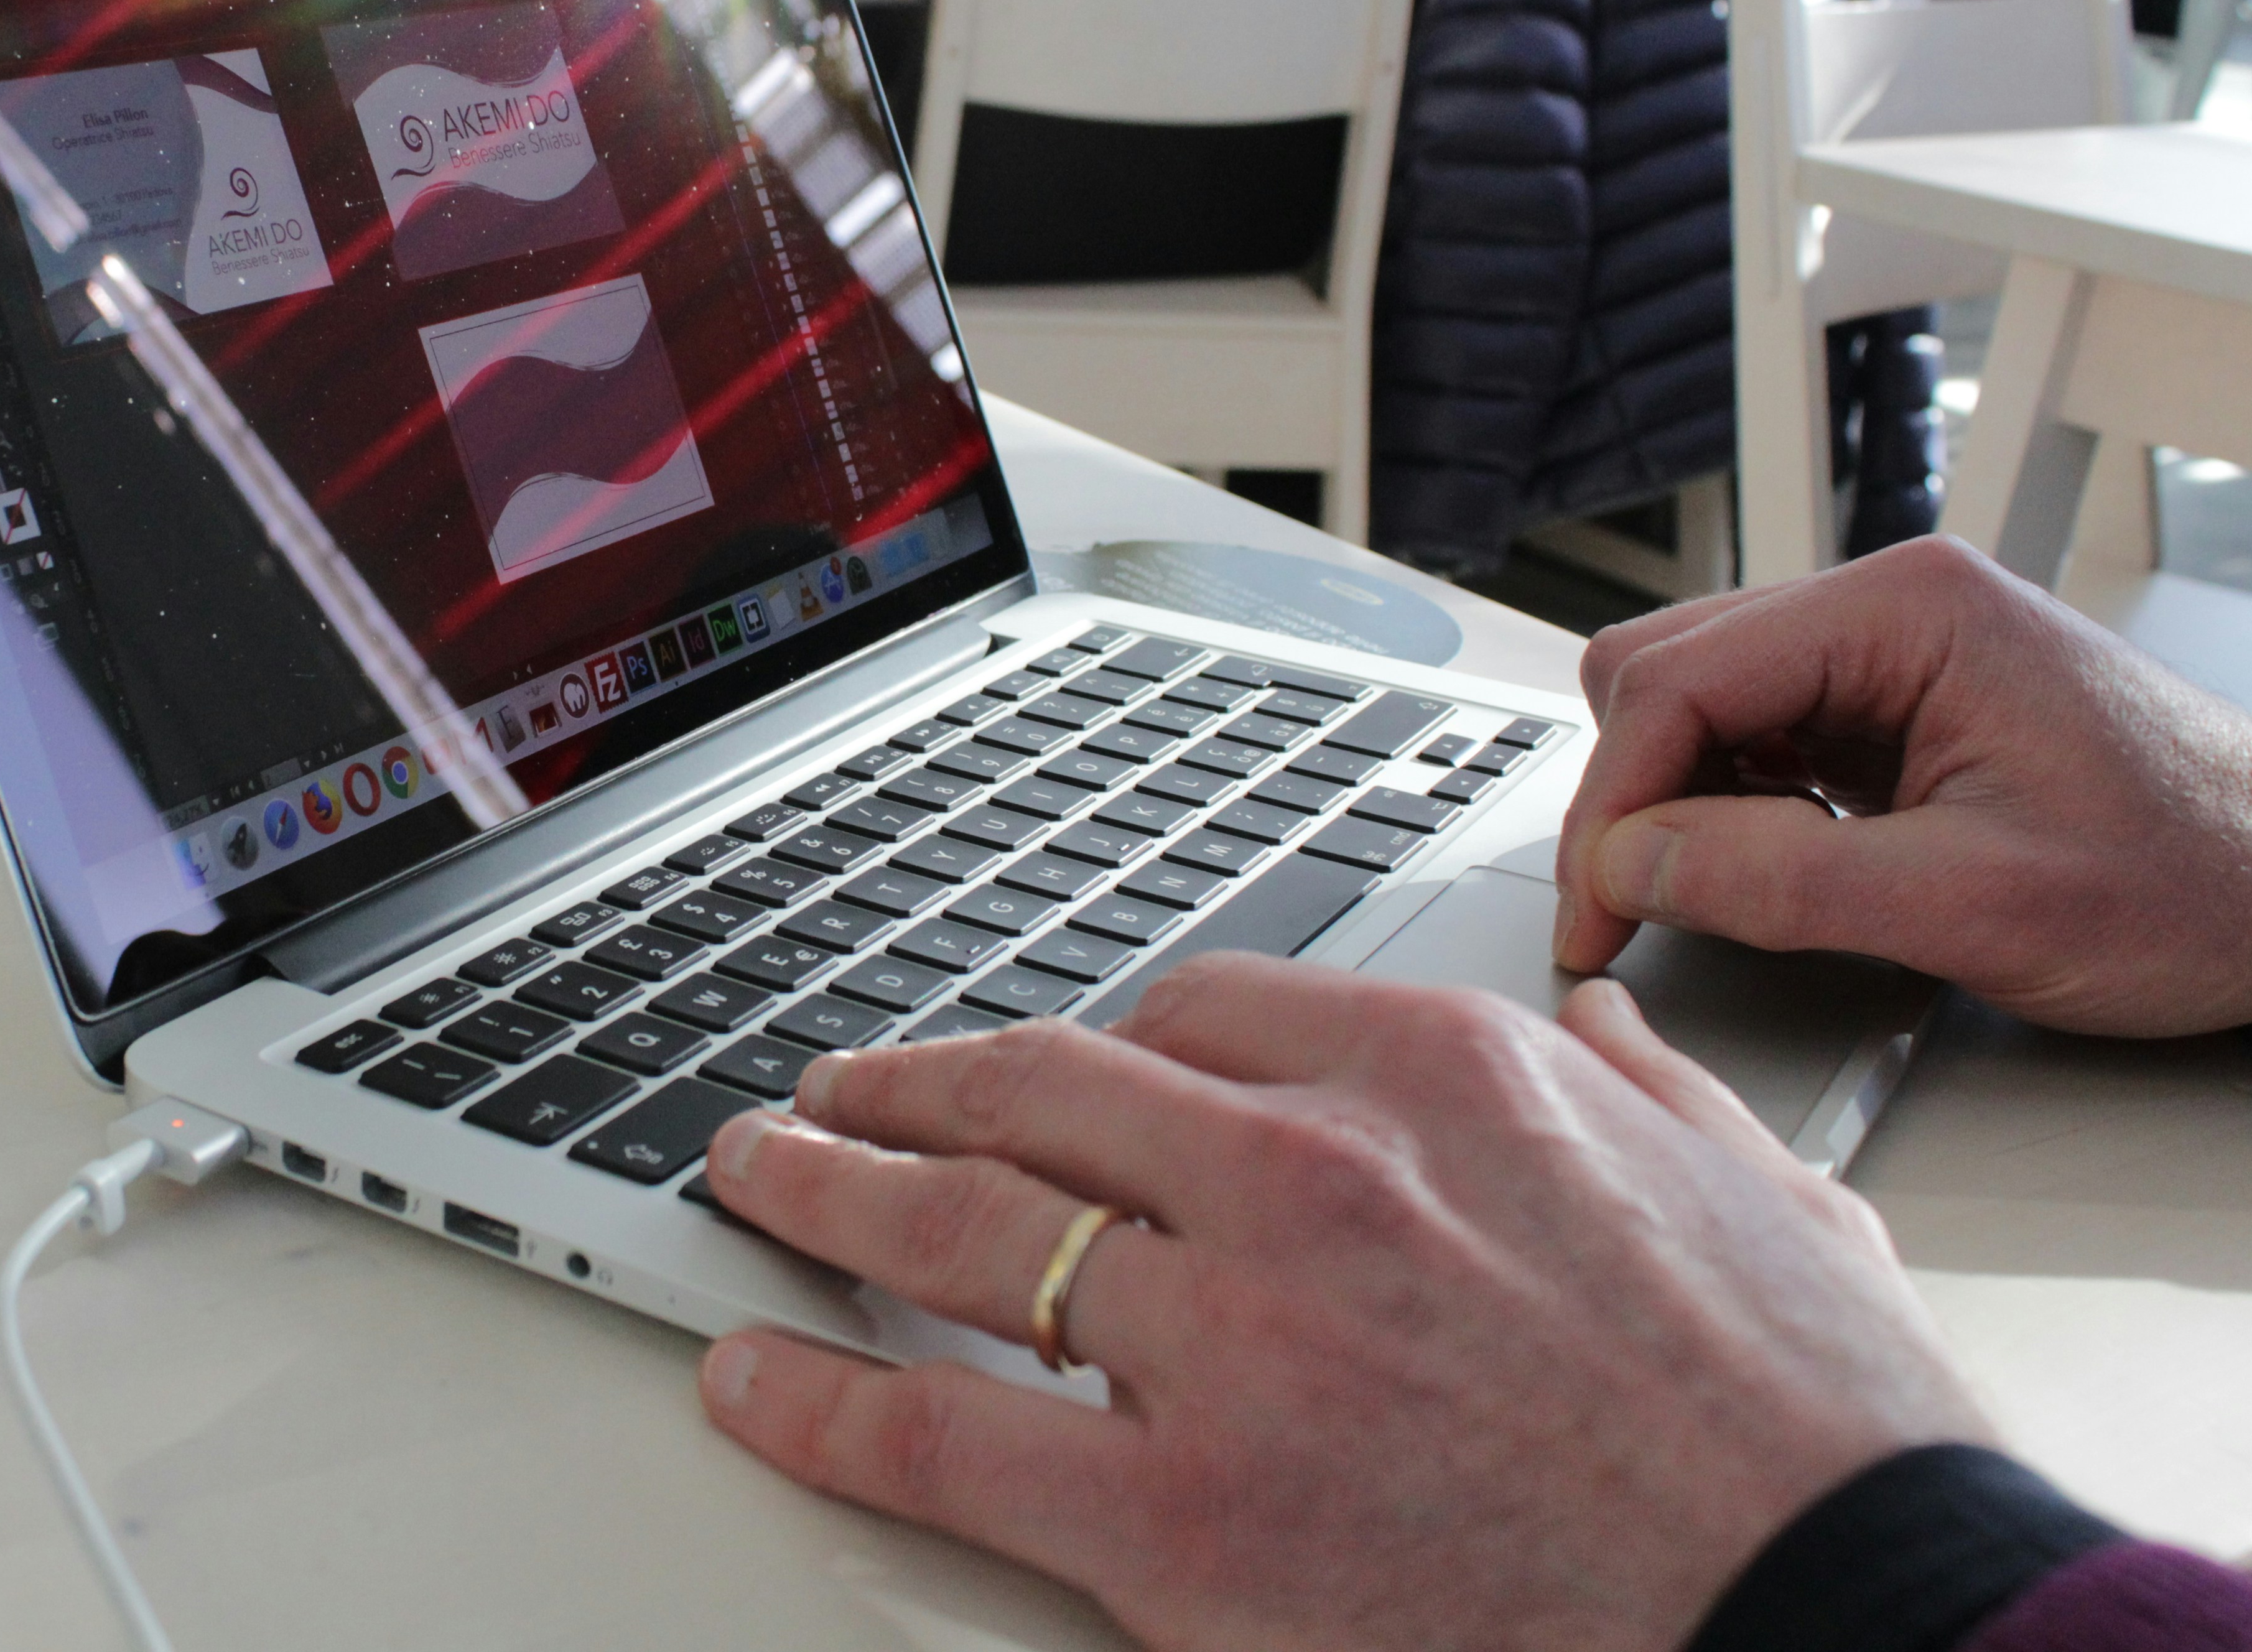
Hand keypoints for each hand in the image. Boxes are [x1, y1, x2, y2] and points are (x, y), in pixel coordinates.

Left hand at [698, 961, 1991, 1651]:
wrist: (1856, 1630)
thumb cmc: (1822, 1446)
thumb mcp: (1775, 1199)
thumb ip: (1657, 1094)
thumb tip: (1608, 1035)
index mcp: (1449, 1083)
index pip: (1201, 1013)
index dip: (1100, 1038)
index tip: (1050, 1062)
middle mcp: (1315, 1179)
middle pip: (1043, 1088)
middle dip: (914, 1081)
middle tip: (839, 1085)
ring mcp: (1234, 1345)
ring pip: (959, 1225)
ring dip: (826, 1188)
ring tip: (757, 1172)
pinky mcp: (1182, 1522)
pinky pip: (935, 1434)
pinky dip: (813, 1399)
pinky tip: (748, 1377)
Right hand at [1555, 534, 2251, 1034]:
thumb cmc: (2195, 885)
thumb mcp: (1980, 906)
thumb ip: (1784, 881)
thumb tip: (1632, 865)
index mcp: (1907, 610)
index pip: (1678, 681)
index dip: (1616, 806)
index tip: (1598, 915)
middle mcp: (1889, 605)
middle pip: (1664, 670)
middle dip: (1635, 795)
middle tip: (1640, 911)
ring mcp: (1890, 649)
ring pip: (1696, 699)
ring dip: (1683, 800)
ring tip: (1730, 889)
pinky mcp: (1895, 702)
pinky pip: (1757, 733)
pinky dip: (1735, 805)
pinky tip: (1783, 864)